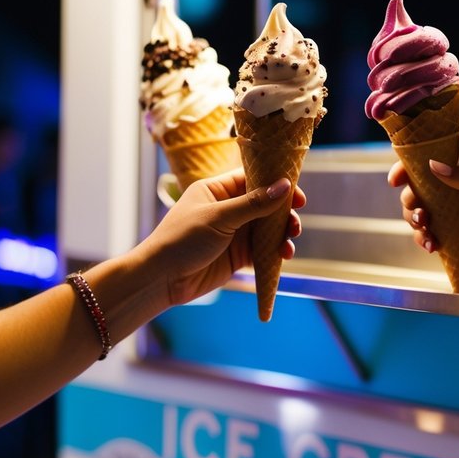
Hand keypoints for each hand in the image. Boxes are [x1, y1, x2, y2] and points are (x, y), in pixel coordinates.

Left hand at [137, 169, 305, 306]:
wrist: (163, 279)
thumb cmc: (182, 240)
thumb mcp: (219, 217)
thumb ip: (253, 203)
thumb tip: (285, 186)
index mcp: (217, 190)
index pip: (252, 179)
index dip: (276, 184)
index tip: (296, 194)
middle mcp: (228, 208)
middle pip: (266, 204)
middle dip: (283, 212)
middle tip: (295, 221)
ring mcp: (234, 232)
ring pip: (268, 228)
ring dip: (282, 233)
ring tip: (290, 241)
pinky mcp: (238, 255)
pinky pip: (264, 249)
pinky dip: (276, 250)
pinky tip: (283, 255)